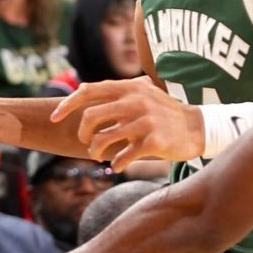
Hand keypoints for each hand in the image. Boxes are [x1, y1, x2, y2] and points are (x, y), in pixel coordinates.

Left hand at [50, 77, 204, 168]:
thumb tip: (81, 88)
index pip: (89, 90)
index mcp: (130, 88)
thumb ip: (118, 92)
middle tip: (87, 142)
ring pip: (103, 140)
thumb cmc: (164, 114)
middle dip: (82, 134)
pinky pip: (122, 157)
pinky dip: (116, 164)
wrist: (198, 128)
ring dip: (95, 151)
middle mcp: (136, 101)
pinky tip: (119, 165)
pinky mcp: (154, 141)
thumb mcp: (144, 94)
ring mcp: (145, 121)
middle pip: (90, 117)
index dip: (67, 104)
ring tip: (100, 156)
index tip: (54, 118)